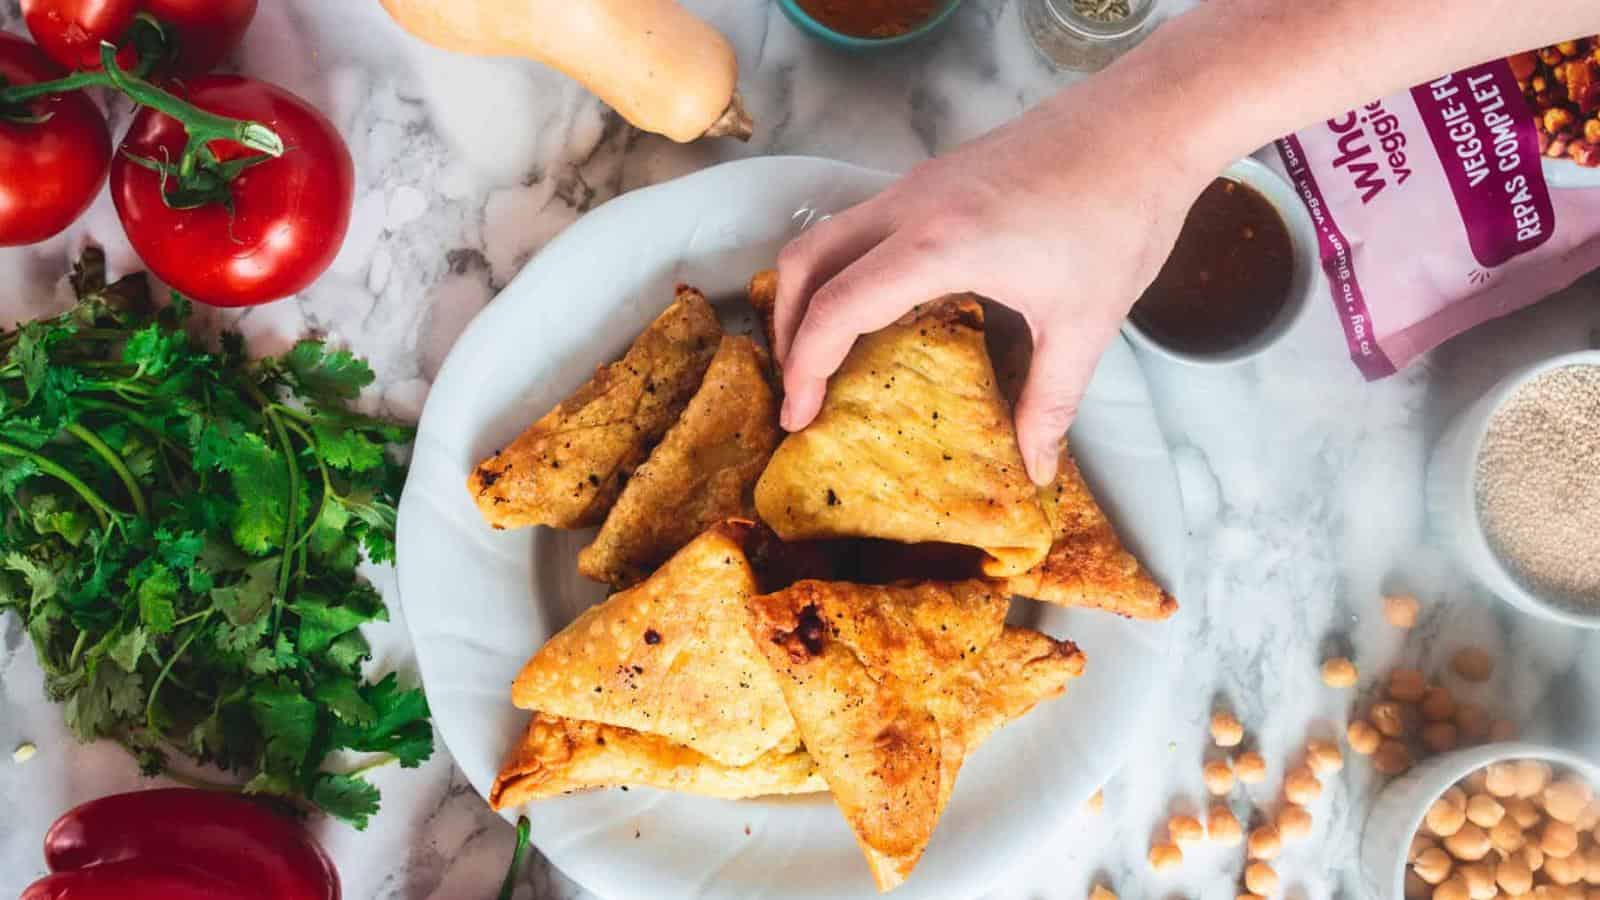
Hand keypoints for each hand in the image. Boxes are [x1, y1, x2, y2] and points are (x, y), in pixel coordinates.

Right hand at [773, 81, 1218, 485]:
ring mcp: (918, 183)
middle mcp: (910, 206)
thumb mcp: (1086, 323)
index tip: (799, 417)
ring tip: (823, 352)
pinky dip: (844, 267)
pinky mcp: (936, 174)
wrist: (1151, 122)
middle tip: (799, 388)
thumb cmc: (1122, 213)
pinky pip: (862, 223)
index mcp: (937, 246)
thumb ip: (1050, 403)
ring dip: (810, 292)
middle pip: (805, 262)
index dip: (804, 368)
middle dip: (786, 329)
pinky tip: (879, 307)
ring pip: (827, 234)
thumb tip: (1036, 469)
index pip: (835, 309)